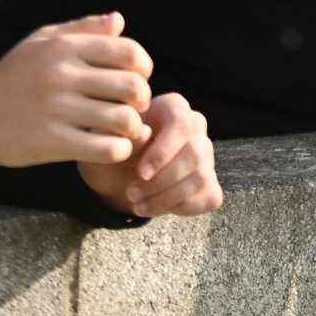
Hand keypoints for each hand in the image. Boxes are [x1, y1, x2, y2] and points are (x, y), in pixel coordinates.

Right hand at [0, 12, 152, 166]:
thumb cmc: (13, 75)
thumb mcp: (42, 41)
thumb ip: (83, 29)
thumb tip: (120, 21)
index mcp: (66, 48)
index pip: (129, 52)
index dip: (144, 67)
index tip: (136, 78)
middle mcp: (64, 76)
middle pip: (133, 87)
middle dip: (142, 99)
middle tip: (133, 107)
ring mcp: (58, 111)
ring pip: (125, 120)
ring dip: (133, 128)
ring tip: (122, 129)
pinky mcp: (52, 143)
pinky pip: (107, 148)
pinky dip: (119, 149)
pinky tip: (110, 146)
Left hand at [78, 92, 221, 218]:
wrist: (115, 176)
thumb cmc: (113, 153)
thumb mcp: (107, 142)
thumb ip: (123, 135)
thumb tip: (144, 134)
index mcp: (173, 107)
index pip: (181, 125)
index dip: (163, 152)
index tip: (140, 173)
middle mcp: (196, 126)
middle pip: (194, 153)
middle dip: (162, 180)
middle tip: (131, 193)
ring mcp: (206, 154)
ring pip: (200, 177)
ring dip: (166, 198)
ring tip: (138, 205)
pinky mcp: (209, 181)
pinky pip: (208, 196)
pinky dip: (183, 207)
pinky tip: (158, 207)